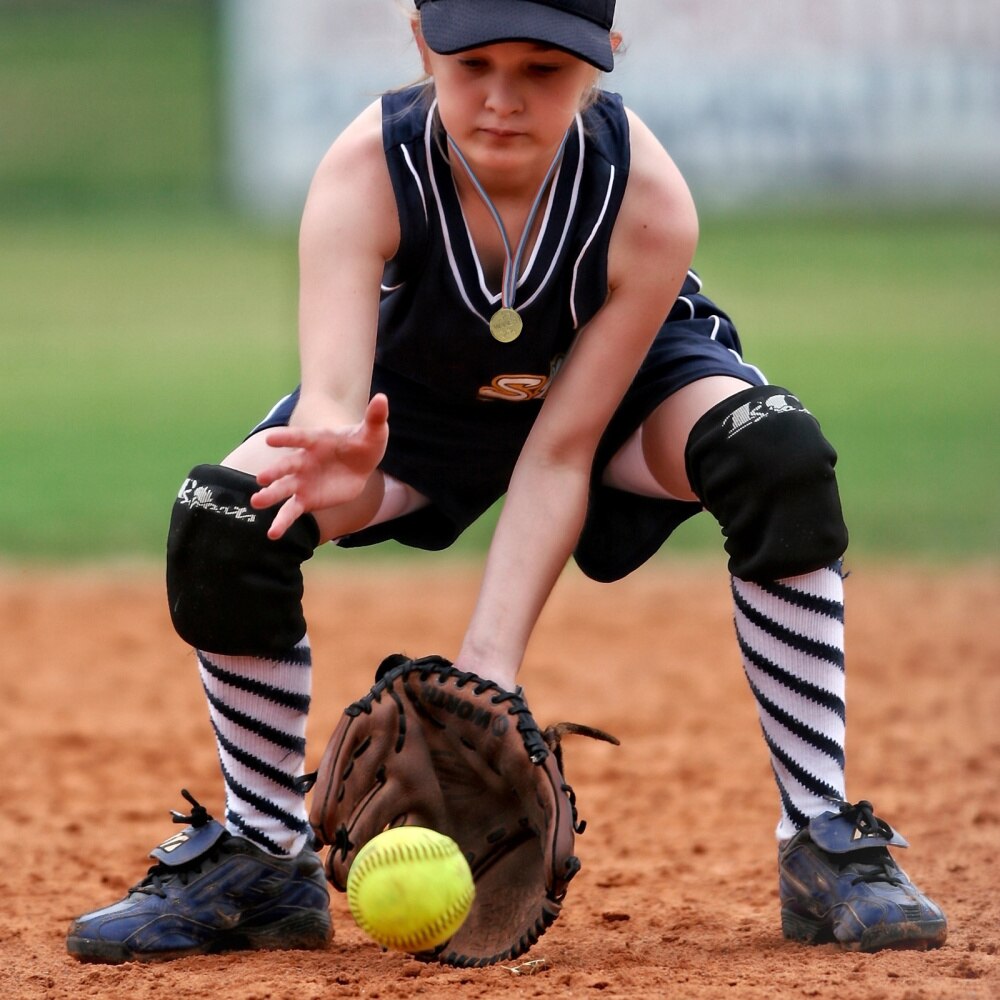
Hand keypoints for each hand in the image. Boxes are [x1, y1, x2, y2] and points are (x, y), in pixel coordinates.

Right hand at [252, 394, 388, 538]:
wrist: (359, 465)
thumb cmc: (362, 444)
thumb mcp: (373, 432)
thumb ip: (375, 417)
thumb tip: (383, 398)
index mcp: (316, 440)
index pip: (299, 438)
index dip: (286, 438)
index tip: (270, 440)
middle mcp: (304, 461)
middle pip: (286, 465)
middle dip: (274, 472)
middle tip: (260, 479)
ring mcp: (302, 480)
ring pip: (283, 489)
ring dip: (270, 496)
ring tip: (256, 503)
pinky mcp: (306, 499)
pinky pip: (292, 511)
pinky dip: (282, 522)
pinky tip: (272, 534)